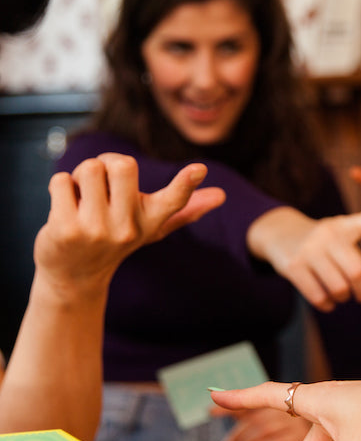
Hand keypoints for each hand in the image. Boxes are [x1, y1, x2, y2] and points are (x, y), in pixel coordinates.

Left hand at [35, 153, 224, 297]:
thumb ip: (186, 208)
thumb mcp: (152, 226)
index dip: (186, 182)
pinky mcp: (66, 230)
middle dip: (106, 163)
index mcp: (151, 220)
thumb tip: (221, 196)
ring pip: (89, 168)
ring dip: (80, 176)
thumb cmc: (118, 240)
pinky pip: (62, 181)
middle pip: (122, 164)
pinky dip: (61, 187)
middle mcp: (127, 227)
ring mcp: (96, 230)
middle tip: (100, 183)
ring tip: (82, 200)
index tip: (200, 169)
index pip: (174, 199)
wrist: (75, 277)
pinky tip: (65, 208)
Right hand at [247, 207, 360, 310]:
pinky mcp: (293, 266)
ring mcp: (308, 251)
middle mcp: (326, 236)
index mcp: (342, 227)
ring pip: (338, 288)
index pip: (359, 224)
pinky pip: (318, 297)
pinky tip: (328, 300)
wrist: (282, 233)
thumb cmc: (324, 245)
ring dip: (343, 297)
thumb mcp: (345, 247)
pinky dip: (328, 304)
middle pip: (356, 272)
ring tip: (340, 292)